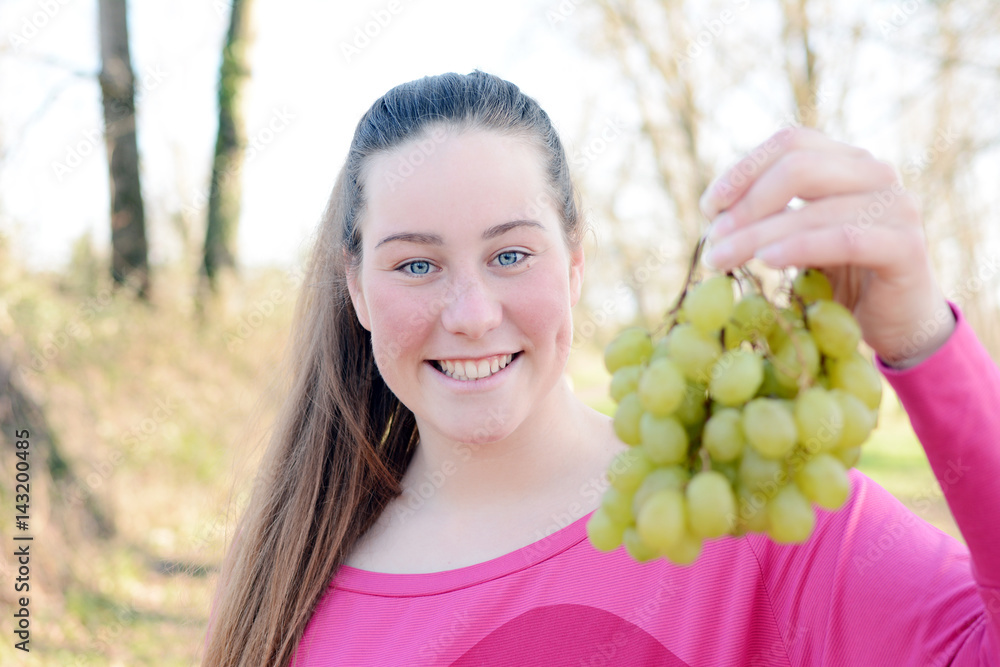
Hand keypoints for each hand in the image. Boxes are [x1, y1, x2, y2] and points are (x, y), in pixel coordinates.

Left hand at [700, 127, 953, 368]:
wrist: (896, 322)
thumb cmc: (840, 278)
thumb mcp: (800, 237)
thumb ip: (772, 215)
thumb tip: (714, 213)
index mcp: (849, 162)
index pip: (791, 143)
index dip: (744, 170)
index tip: (709, 207)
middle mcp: (876, 174)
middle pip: (798, 168)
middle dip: (745, 204)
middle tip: (713, 238)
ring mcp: (896, 207)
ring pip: (812, 210)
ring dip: (756, 236)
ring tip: (720, 260)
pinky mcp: (905, 246)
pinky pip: (843, 240)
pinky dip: (799, 248)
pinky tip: (767, 262)